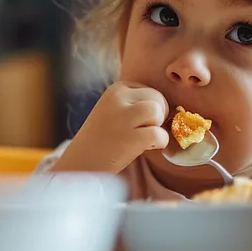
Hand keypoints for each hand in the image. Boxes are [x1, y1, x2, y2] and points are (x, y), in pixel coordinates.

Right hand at [51, 82, 168, 173]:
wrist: (82, 161)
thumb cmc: (103, 137)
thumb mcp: (115, 109)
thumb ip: (137, 103)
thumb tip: (170, 106)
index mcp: (116, 89)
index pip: (150, 91)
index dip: (151, 108)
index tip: (137, 122)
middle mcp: (118, 98)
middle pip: (157, 99)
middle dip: (157, 116)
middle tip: (143, 131)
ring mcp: (122, 117)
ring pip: (158, 111)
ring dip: (157, 127)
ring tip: (143, 137)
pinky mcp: (130, 137)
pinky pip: (159, 134)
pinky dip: (159, 143)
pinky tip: (144, 147)